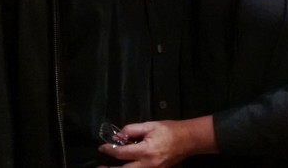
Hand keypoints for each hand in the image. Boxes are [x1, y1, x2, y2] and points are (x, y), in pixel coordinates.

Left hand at [97, 117, 214, 167]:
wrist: (188, 140)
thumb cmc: (169, 130)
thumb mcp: (150, 125)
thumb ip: (132, 130)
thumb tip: (118, 136)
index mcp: (146, 151)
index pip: (122, 153)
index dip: (109, 150)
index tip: (102, 147)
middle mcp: (148, 165)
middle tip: (99, 167)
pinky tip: (124, 167)